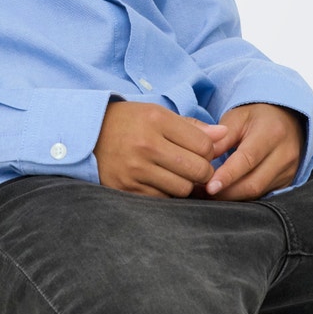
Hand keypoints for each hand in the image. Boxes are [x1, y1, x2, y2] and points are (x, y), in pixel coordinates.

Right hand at [94, 101, 227, 197]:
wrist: (88, 134)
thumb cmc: (129, 122)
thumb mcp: (157, 114)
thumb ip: (192, 126)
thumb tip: (224, 135)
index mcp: (156, 119)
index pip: (204, 145)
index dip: (208, 151)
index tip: (198, 150)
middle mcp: (146, 144)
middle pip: (198, 170)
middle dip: (202, 171)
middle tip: (191, 166)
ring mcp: (136, 169)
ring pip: (183, 188)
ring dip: (184, 184)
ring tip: (173, 173)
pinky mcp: (127, 189)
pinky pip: (163, 199)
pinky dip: (166, 193)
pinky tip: (158, 181)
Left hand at [205, 103, 303, 200]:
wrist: (286, 118)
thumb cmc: (256, 116)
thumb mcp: (236, 118)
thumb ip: (221, 138)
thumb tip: (204, 158)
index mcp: (271, 133)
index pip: (247, 159)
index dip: (227, 175)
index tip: (209, 186)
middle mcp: (285, 154)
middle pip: (254, 183)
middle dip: (226, 192)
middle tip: (203, 192)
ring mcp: (289, 171)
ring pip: (258, 192)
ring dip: (232, 196)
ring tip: (210, 194)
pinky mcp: (288, 182)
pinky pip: (263, 194)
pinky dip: (243, 196)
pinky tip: (227, 193)